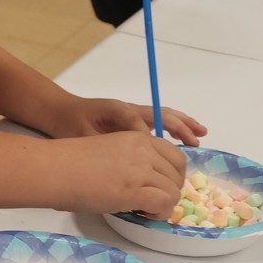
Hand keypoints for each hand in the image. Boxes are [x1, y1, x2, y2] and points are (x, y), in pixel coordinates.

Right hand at [42, 131, 187, 217]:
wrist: (55, 169)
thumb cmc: (72, 162)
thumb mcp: (111, 150)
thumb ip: (132, 160)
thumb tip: (146, 183)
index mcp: (138, 138)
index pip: (175, 156)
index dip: (172, 175)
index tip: (160, 187)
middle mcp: (144, 150)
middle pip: (178, 173)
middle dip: (170, 190)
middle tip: (153, 202)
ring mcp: (140, 169)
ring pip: (174, 190)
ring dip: (165, 204)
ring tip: (146, 210)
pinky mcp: (134, 190)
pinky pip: (164, 203)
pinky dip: (160, 213)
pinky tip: (146, 215)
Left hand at [52, 96, 205, 146]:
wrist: (62, 112)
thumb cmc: (70, 124)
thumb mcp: (83, 135)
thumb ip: (104, 142)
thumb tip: (125, 149)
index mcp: (116, 111)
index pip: (138, 122)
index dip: (149, 137)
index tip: (157, 152)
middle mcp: (129, 110)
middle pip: (159, 114)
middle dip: (179, 126)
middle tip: (195, 140)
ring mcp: (132, 113)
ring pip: (163, 115)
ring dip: (182, 124)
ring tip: (200, 134)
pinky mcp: (132, 119)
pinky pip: (158, 121)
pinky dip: (174, 126)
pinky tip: (184, 138)